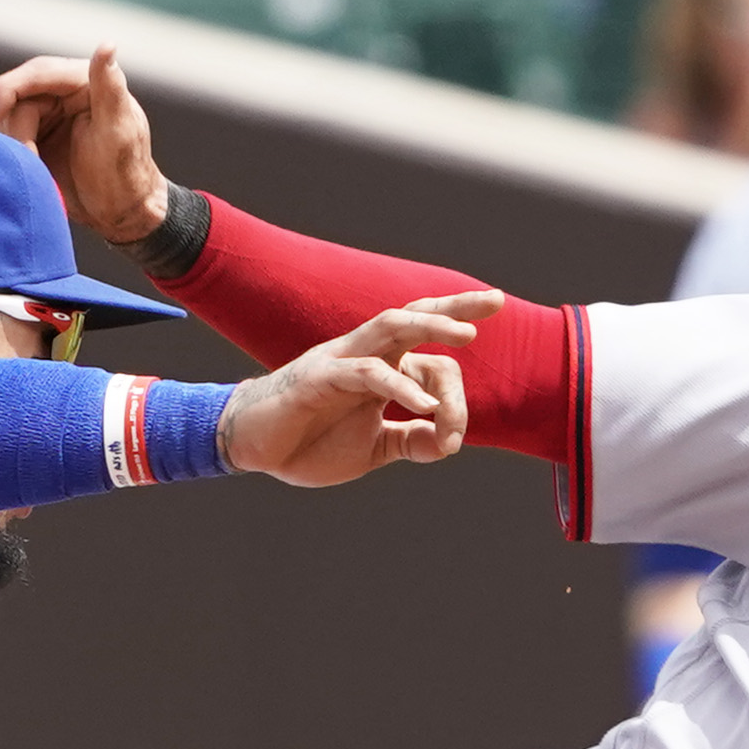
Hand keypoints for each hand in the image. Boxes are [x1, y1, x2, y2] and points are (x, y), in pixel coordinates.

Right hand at [0, 44, 170, 245]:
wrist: (121, 214)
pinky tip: (27, 168)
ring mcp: (49, 114)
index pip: (37, 73)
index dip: (9, 89)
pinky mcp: (37, 136)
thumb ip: (109, 87)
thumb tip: (107, 45)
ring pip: (8, 117)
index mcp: (85, 82)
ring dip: (13, 143)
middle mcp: (64, 92)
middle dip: (13, 127)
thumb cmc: (126, 174)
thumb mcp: (118, 131)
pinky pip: (9, 136)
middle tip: (25, 157)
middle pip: (16, 96)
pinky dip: (11, 151)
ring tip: (34, 167)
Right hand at [214, 292, 497, 487]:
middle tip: (495, 301)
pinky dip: (400, 387)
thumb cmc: (309, 442)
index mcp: (382, 368)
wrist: (253, 447)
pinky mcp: (319, 377)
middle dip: (455, 308)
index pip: (433, 361)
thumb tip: (448, 442)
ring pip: (390, 326)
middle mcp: (366, 355)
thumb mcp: (374, 448)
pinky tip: (424, 407)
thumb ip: (411, 442)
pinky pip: (366, 373)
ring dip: (430, 325)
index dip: (456, 399)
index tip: (454, 440)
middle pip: (414, 316)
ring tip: (467, 337)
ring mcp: (341, 360)